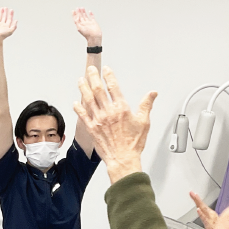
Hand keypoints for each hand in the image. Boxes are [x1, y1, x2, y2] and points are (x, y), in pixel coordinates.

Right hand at [0, 8, 16, 43]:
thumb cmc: (2, 36)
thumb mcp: (10, 31)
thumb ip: (14, 26)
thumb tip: (16, 21)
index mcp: (6, 26)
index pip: (9, 19)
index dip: (11, 15)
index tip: (11, 10)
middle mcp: (2, 25)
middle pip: (5, 17)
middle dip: (6, 13)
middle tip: (6, 8)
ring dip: (1, 13)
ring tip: (2, 8)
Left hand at [73, 7, 101, 45]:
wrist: (94, 37)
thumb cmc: (87, 34)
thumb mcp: (79, 28)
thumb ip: (77, 22)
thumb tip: (76, 17)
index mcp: (80, 25)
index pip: (76, 19)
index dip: (74, 15)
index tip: (73, 11)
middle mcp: (84, 24)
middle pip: (80, 16)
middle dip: (79, 12)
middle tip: (77, 8)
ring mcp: (89, 23)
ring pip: (85, 16)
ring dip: (84, 12)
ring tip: (82, 8)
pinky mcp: (93, 23)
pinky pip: (92, 17)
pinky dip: (91, 14)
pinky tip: (90, 11)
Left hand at [74, 66, 157, 183]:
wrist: (123, 159)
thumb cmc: (133, 144)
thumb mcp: (144, 122)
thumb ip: (146, 105)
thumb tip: (152, 94)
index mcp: (121, 109)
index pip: (113, 87)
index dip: (109, 76)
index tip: (106, 70)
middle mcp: (108, 112)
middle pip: (98, 90)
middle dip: (93, 77)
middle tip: (90, 70)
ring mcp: (98, 120)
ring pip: (88, 100)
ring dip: (83, 88)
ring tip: (81, 80)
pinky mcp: (92, 129)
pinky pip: (83, 115)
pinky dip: (78, 108)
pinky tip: (75, 103)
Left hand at [190, 191, 217, 228]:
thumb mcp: (215, 224)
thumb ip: (211, 219)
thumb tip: (206, 215)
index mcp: (211, 214)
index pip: (202, 206)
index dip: (197, 199)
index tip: (193, 194)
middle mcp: (211, 215)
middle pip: (202, 205)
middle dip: (196, 198)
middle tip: (191, 192)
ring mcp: (210, 219)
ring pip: (203, 209)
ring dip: (199, 202)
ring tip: (195, 196)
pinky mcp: (209, 225)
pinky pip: (204, 219)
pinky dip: (201, 214)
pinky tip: (198, 210)